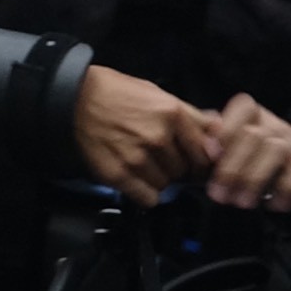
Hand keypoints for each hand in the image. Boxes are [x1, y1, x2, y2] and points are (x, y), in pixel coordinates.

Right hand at [74, 66, 216, 206]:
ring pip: (167, 185)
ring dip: (158, 178)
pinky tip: (135, 177)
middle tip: (158, 156)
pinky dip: (144, 192)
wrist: (72, 96)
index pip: (206, 153)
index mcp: (172, 114)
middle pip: (185, 171)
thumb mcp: (156, 93)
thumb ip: (189, 114)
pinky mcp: (118, 174)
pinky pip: (148, 198)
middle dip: (176, 167)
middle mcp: (158, 137)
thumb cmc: (114, 92)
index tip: (193, 161)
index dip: (201, 160)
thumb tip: (218, 128)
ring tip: (141, 162)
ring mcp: (137, 157)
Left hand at [203, 93, 290, 212]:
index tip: (211, 154)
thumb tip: (202, 146)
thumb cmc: (250, 152)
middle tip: (219, 194)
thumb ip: (212, 139)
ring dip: (255, 179)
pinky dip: (287, 190)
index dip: (226, 130)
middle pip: (254, 136)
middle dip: (233, 168)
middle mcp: (274, 125)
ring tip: (241, 202)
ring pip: (275, 151)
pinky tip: (273, 205)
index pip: (242, 109)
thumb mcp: (229, 142)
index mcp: (251, 114)